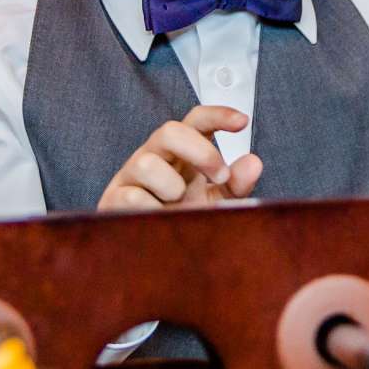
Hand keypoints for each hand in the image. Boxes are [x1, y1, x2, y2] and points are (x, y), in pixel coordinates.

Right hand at [97, 105, 264, 210]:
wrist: (153, 253)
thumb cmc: (183, 219)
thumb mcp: (215, 201)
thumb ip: (236, 184)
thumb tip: (253, 162)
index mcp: (182, 151)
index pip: (196, 121)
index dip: (218, 115)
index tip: (242, 121)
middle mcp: (156, 155)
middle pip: (169, 130)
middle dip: (200, 151)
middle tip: (220, 175)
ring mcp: (132, 174)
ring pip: (147, 163)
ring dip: (171, 188)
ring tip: (176, 205)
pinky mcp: (114, 197)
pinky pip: (132, 196)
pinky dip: (152, 210)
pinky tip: (158, 219)